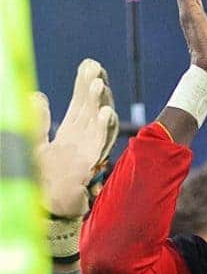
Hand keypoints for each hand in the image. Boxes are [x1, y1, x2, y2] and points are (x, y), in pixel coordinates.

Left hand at [34, 59, 118, 217]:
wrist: (45, 209)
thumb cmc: (40, 182)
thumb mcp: (33, 144)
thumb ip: (37, 122)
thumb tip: (38, 96)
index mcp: (69, 135)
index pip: (80, 104)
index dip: (84, 85)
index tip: (90, 64)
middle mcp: (82, 141)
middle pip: (91, 108)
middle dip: (94, 87)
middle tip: (95, 66)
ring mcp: (87, 152)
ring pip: (98, 122)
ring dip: (100, 103)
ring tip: (99, 84)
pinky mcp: (88, 165)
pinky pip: (99, 143)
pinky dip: (104, 128)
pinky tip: (106, 113)